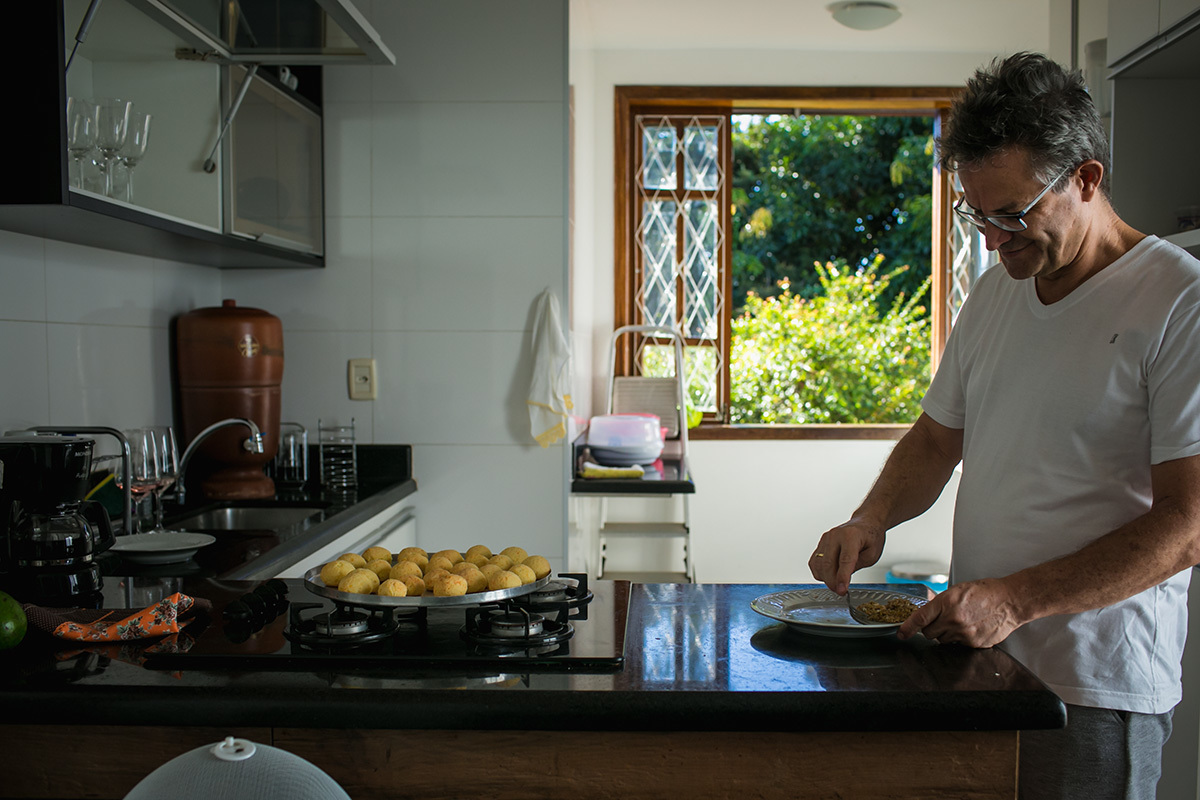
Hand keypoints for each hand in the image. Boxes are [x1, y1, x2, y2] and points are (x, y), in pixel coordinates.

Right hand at [808, 518, 885, 593]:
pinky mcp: (820, 543)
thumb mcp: (872, 554)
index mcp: (851, 536)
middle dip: (833, 582)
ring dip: (826, 578)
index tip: (842, 590)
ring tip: (837, 583)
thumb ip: (857, 565)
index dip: (842, 578)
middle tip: (840, 591)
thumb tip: (843, 578)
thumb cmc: (870, 537)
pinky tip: (829, 575)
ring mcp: (825, 539)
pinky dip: (819, 572)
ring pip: (818, 564)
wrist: (865, 523)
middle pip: (828, 564)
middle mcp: (835, 535)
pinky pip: (814, 562)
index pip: (844, 560)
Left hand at [897, 578, 1021, 647]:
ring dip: (946, 634)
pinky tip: (971, 628)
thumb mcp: (958, 590)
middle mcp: (953, 619)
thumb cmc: (986, 592)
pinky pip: (958, 645)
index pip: (920, 618)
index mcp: (947, 603)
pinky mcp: (974, 644)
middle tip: (941, 621)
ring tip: (961, 622)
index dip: (907, 628)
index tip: (902, 633)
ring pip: (943, 641)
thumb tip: (927, 613)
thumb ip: (941, 603)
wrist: (1010, 601)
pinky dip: (961, 639)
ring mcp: (964, 633)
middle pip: (929, 634)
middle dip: (931, 629)